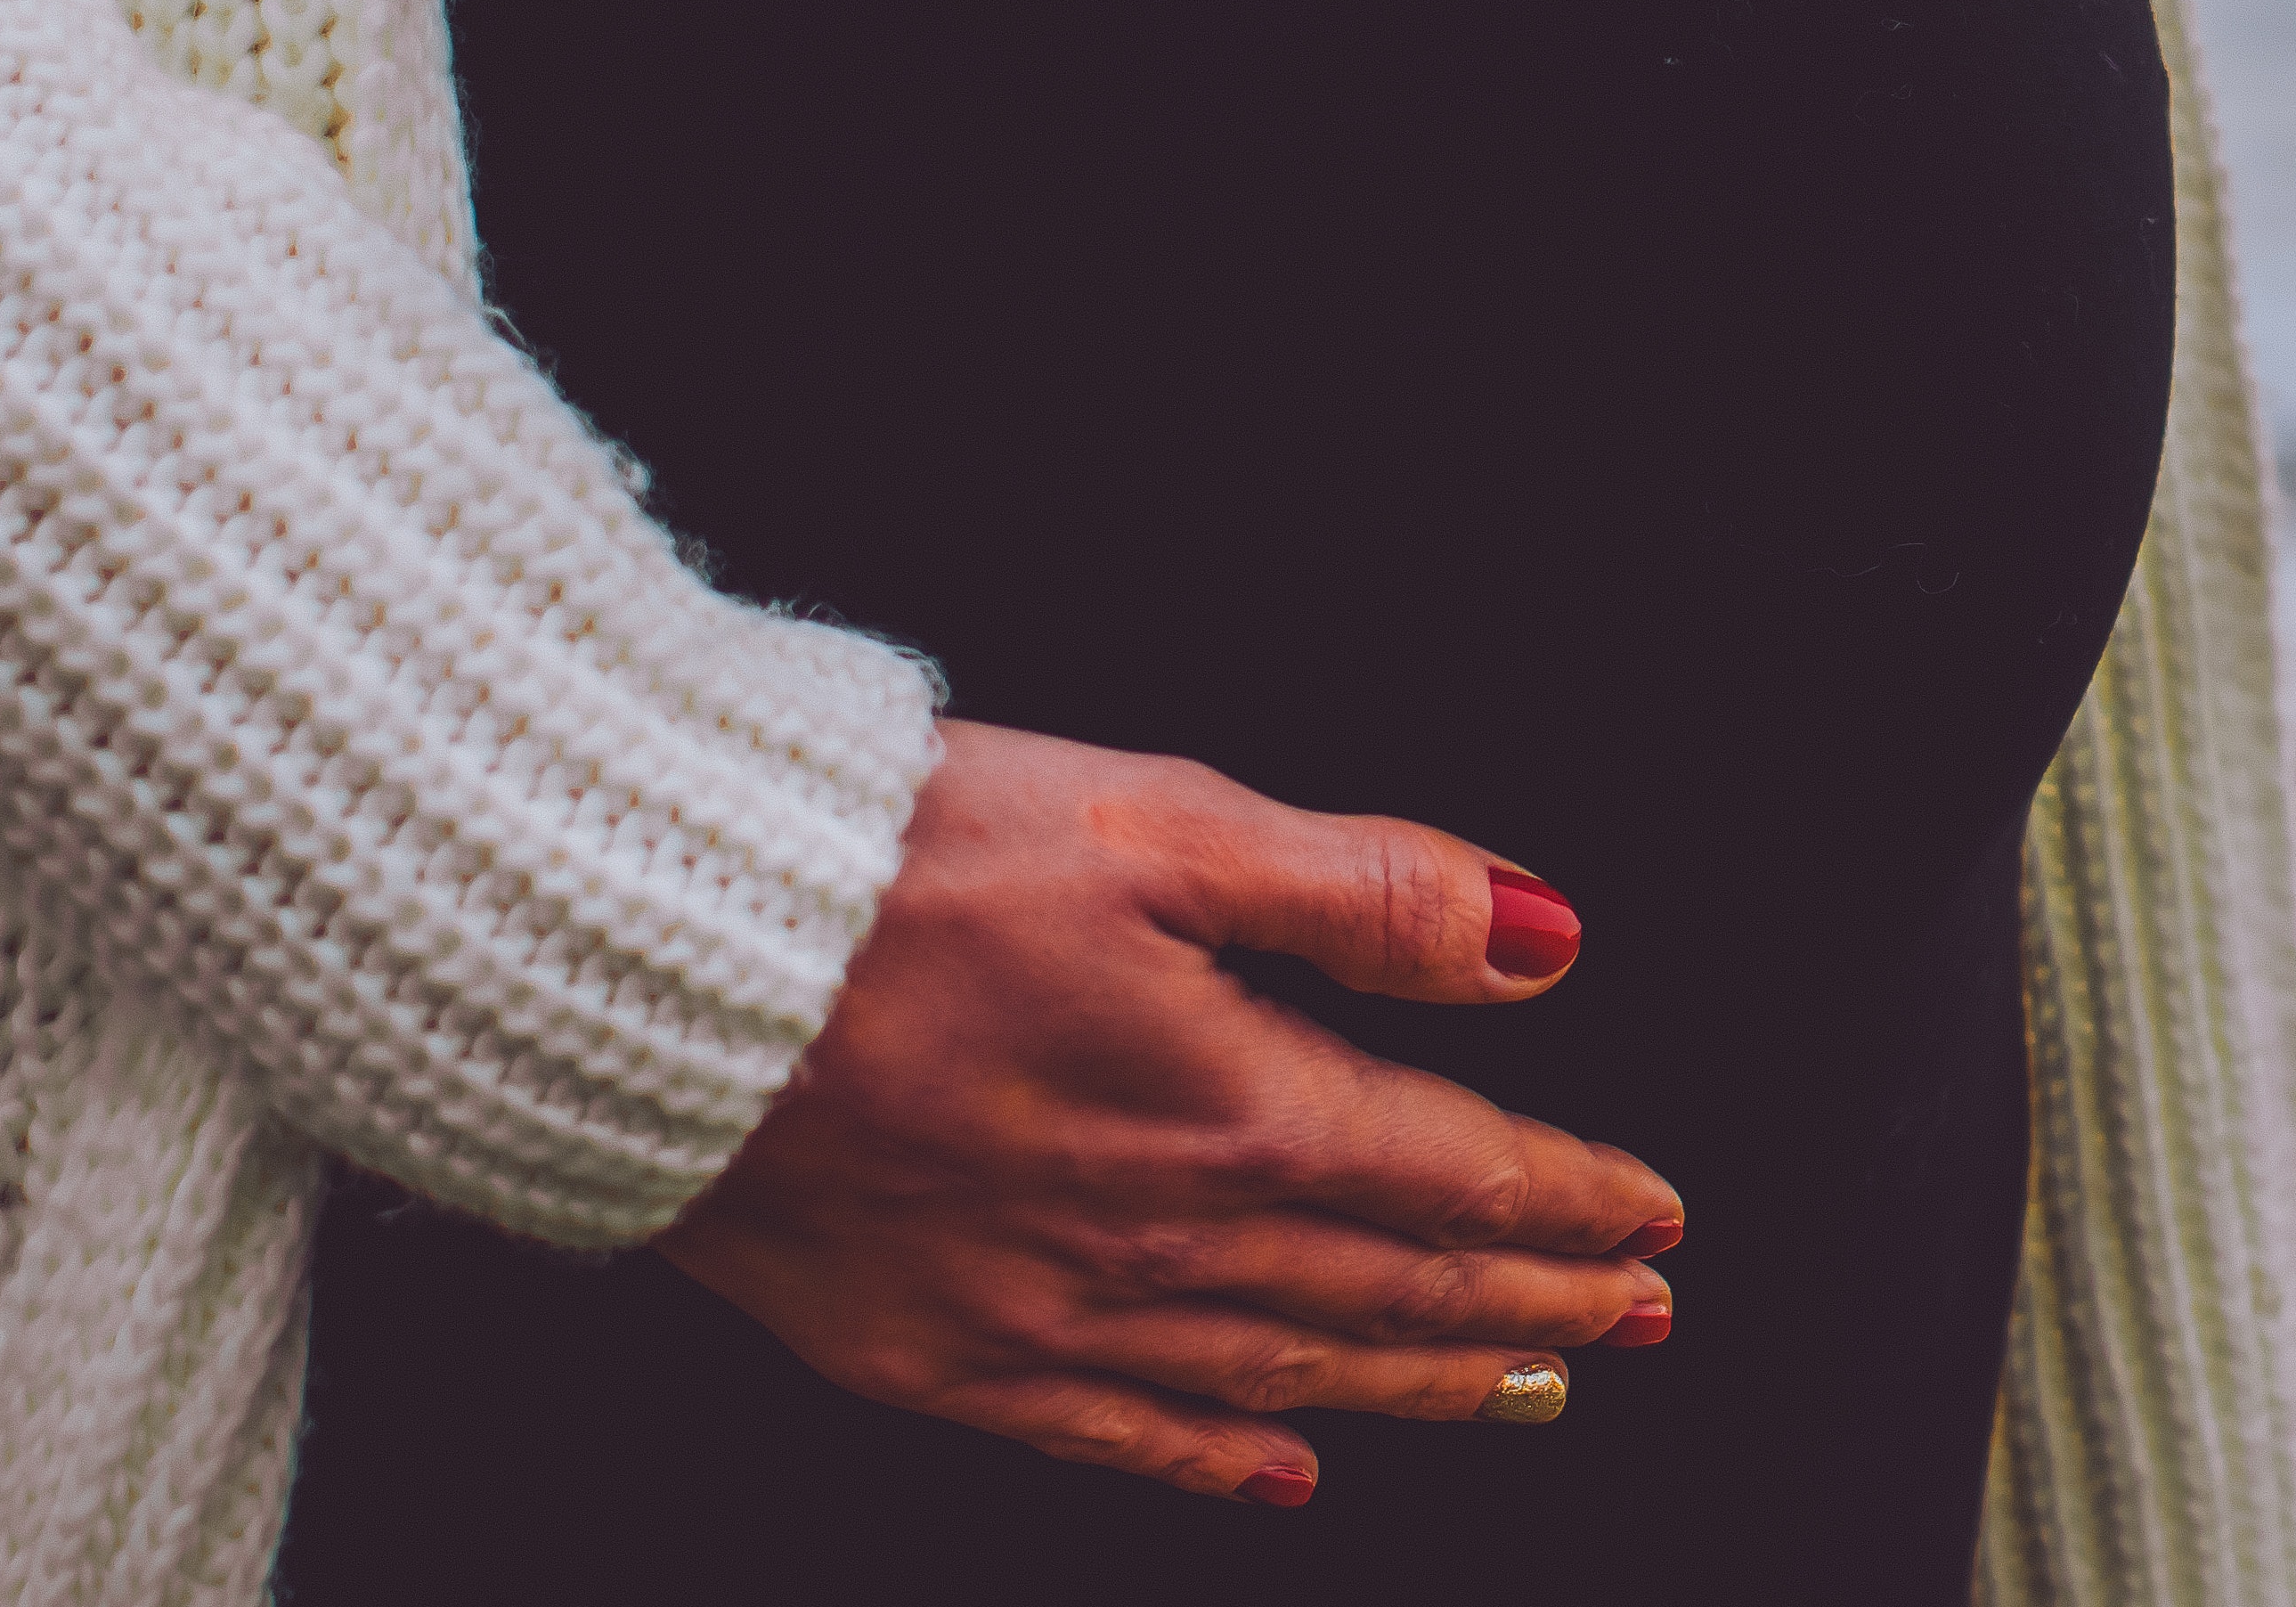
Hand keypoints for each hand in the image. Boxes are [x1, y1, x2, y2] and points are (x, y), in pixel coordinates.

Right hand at [654, 723, 1679, 1508]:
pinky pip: (1119, 1439)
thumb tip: (1538, 943)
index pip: (1453, 1172)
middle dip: (1533, 1303)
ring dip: (1426, 1385)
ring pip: (1289, 1375)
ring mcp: (1041, 1315)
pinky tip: (1287, 1473)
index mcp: (1227, 1106)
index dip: (1569, 1197)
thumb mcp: (1158, 823)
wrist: (643, 967)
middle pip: (1395, 1292)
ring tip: (1525, 1387)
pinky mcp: (932, 1354)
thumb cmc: (886, 869)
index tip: (1652, 1214)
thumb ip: (1365, 893)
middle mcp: (1154, 1238)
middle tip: (1633, 1315)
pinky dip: (1224, 1464)